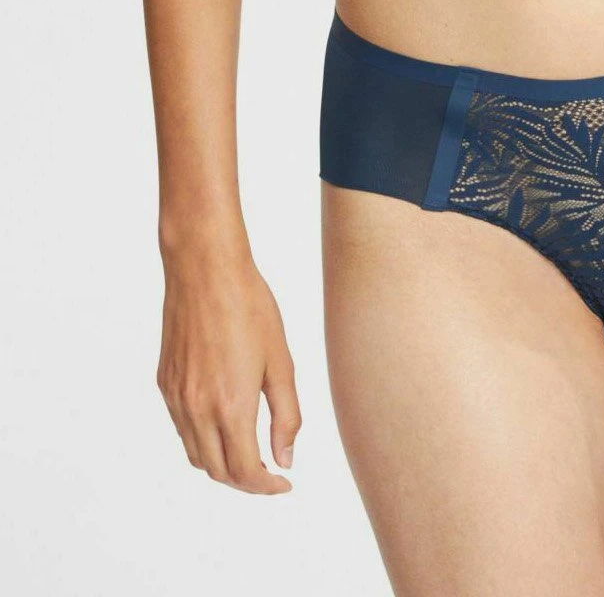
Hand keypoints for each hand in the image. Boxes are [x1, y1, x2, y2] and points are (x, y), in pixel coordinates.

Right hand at [156, 244, 301, 492]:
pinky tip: (223, 422)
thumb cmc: (249, 306)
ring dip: (222, 464)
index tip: (284, 482)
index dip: (266, 486)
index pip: (244, 472)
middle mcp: (196, 409)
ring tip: (250, 451)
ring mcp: (176, 398)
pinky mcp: (164, 383)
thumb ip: (286, 415)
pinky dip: (202, 440)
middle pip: (217, 471)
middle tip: (271, 471)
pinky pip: (182, 428)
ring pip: (196, 454)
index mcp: (230, 405)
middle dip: (246, 481)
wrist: (204, 269)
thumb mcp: (280, 360)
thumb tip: (285, 458)